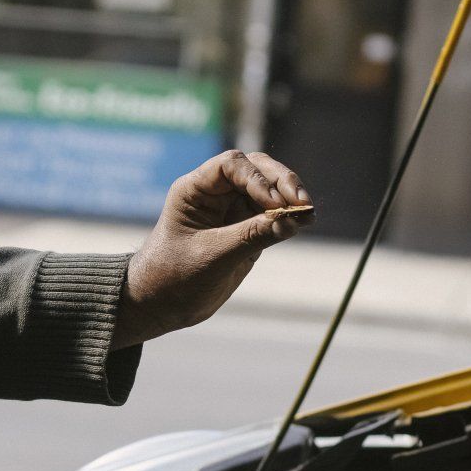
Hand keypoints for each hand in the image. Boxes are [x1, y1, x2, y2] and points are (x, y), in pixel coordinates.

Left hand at [113, 150, 312, 347]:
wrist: (161, 305)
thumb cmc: (174, 277)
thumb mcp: (213, 256)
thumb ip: (252, 236)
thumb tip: (294, 220)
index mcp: (194, 189)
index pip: (231, 165)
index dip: (257, 178)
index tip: (274, 202)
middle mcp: (215, 193)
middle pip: (256, 169)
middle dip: (281, 182)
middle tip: (302, 202)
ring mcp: (232, 210)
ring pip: (269, 190)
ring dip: (290, 198)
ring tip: (309, 214)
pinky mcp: (246, 230)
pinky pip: (272, 215)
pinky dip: (289, 217)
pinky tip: (305, 222)